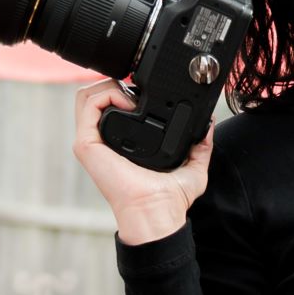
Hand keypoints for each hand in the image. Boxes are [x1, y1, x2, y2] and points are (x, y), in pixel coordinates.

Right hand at [72, 80, 214, 242]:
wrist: (156, 211)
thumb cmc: (169, 199)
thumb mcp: (192, 167)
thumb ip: (202, 145)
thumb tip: (208, 125)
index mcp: (120, 144)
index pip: (109, 106)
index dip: (124, 91)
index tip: (145, 92)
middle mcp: (102, 142)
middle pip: (93, 96)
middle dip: (113, 83)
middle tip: (136, 93)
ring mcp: (91, 142)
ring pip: (86, 96)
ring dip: (108, 86)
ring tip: (130, 98)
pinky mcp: (86, 145)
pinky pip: (87, 105)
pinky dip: (106, 95)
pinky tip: (127, 103)